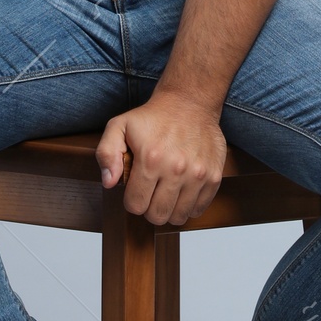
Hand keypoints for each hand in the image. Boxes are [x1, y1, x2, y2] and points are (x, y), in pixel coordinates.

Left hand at [97, 90, 225, 226]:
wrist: (189, 103)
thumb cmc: (153, 118)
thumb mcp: (119, 126)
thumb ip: (106, 154)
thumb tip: (109, 182)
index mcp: (150, 159)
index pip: (136, 205)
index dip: (132, 200)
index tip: (136, 189)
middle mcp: (176, 169)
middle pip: (157, 215)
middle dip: (149, 208)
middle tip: (151, 193)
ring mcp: (198, 175)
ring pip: (178, 217)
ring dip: (170, 209)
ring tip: (166, 193)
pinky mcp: (214, 177)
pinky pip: (199, 209)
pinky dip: (189, 206)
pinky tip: (182, 191)